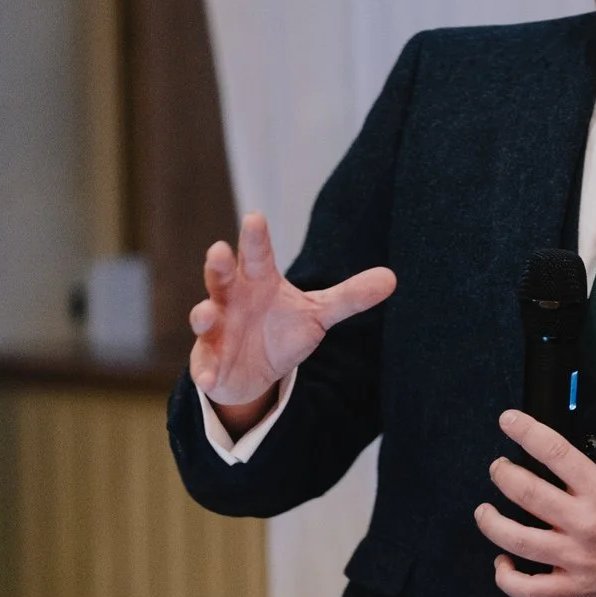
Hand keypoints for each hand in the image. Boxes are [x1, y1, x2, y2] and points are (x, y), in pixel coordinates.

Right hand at [188, 212, 396, 431]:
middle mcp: (231, 300)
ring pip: (204, 318)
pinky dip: (205, 372)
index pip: (258, 256)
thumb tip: (392, 278)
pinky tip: (206, 379)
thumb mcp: (318, 313)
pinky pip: (205, 367)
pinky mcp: (208, 362)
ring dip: (203, 315)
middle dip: (219, 266)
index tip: (255, 217)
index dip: (256, 238)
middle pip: (221, 278)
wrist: (254, 370)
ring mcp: (215, 330)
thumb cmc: (281, 329)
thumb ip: (350, 297)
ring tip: (206, 313)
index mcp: (258, 282)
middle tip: (219, 251)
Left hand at [476, 410, 595, 596]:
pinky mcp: (575, 589)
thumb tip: (560, 475)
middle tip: (498, 469)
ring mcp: (576, 558)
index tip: (509, 421)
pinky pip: (527, 588)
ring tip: (486, 512)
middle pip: (525, 492)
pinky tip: (503, 563)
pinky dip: (506, 576)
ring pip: (514, 538)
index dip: (526, 431)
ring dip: (491, 521)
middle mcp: (585, 523)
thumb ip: (593, 486)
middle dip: (502, 474)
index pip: (556, 453)